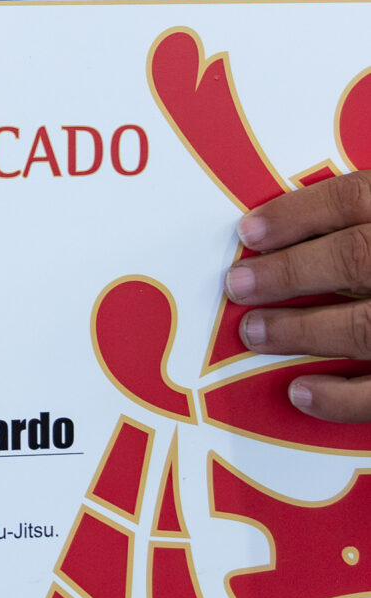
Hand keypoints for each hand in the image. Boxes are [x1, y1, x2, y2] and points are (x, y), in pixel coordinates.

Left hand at [227, 172, 370, 419]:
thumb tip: (305, 224)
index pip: (359, 199)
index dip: (298, 214)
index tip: (248, 233)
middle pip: (358, 258)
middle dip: (290, 274)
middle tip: (239, 285)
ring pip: (367, 326)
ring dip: (303, 330)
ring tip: (255, 333)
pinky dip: (342, 397)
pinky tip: (301, 392)